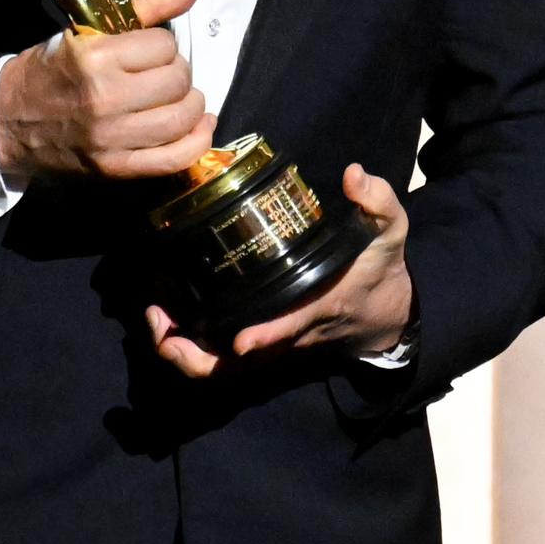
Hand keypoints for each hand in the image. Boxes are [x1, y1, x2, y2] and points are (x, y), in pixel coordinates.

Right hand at [0, 0, 218, 182]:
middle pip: (177, 81)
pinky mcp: (115, 168)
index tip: (149, 51)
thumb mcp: (88, 29)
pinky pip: (174, 158)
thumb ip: (147, 7)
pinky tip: (200, 126)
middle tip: (163, 73)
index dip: (162, 45)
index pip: (164, 46)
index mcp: (94, 56)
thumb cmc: (52, 68)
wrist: (9, 119)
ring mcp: (110, 137)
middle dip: (178, 73)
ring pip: (181, 118)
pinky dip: (197, 141)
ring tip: (179, 98)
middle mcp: (104, 97)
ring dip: (191, 105)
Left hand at [144, 163, 412, 376]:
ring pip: (227, 368)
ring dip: (188, 353)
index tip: (238, 340)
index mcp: (320, 306)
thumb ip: (377, 202)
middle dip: (199, 354)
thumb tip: (354, 174)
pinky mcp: (264, 344)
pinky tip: (167, 315)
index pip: (291, 325)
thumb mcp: (389, 232)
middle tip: (161, 323)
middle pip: (243, 363)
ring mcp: (275, 344)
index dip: (266, 334)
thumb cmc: (380, 269)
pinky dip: (194, 349)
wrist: (386, 315)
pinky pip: (224, 362)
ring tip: (155, 318)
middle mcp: (292, 334)